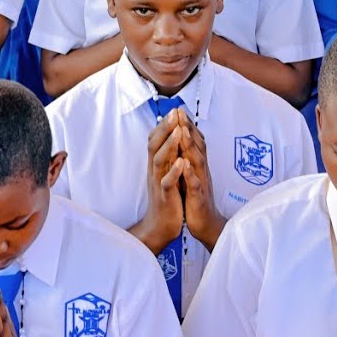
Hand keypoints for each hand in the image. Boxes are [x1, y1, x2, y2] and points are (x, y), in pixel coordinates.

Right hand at [132, 111, 185, 252]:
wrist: (161, 226)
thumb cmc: (168, 198)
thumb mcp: (166, 174)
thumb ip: (167, 157)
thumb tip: (170, 139)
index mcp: (157, 165)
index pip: (156, 140)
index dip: (164, 125)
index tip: (174, 110)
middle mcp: (155, 171)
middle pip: (155, 145)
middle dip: (165, 128)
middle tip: (174, 112)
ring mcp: (158, 183)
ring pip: (159, 160)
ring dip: (169, 145)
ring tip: (177, 131)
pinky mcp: (165, 197)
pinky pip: (167, 183)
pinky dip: (174, 172)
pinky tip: (181, 162)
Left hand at [178, 111, 224, 250]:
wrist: (206, 224)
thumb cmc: (196, 198)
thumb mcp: (192, 174)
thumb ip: (190, 158)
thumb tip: (184, 140)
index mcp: (198, 164)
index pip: (194, 141)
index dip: (187, 125)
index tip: (178, 109)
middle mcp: (201, 170)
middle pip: (197, 145)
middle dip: (188, 128)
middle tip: (180, 111)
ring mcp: (201, 182)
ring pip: (197, 161)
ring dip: (190, 145)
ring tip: (183, 131)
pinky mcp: (198, 197)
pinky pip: (194, 184)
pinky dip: (189, 174)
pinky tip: (183, 165)